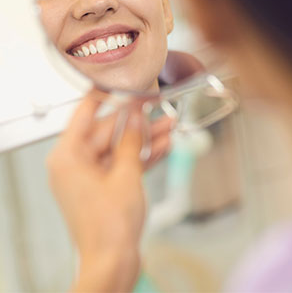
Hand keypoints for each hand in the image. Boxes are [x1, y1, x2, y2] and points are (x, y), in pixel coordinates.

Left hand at [47, 90, 172, 291]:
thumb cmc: (110, 225)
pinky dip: (141, 156)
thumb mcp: (125, 173)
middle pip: (108, 131)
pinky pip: (123, 163)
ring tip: (169, 125)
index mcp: (68, 156)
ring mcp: (90, 176)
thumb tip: (136, 115)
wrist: (114, 262)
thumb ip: (131, 140)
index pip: (85, 112)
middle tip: (158, 108)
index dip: (106, 95)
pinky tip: (163, 146)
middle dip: (137, 122)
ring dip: (144, 138)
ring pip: (119, 147)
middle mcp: (75, 163)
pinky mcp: (104, 186)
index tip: (124, 82)